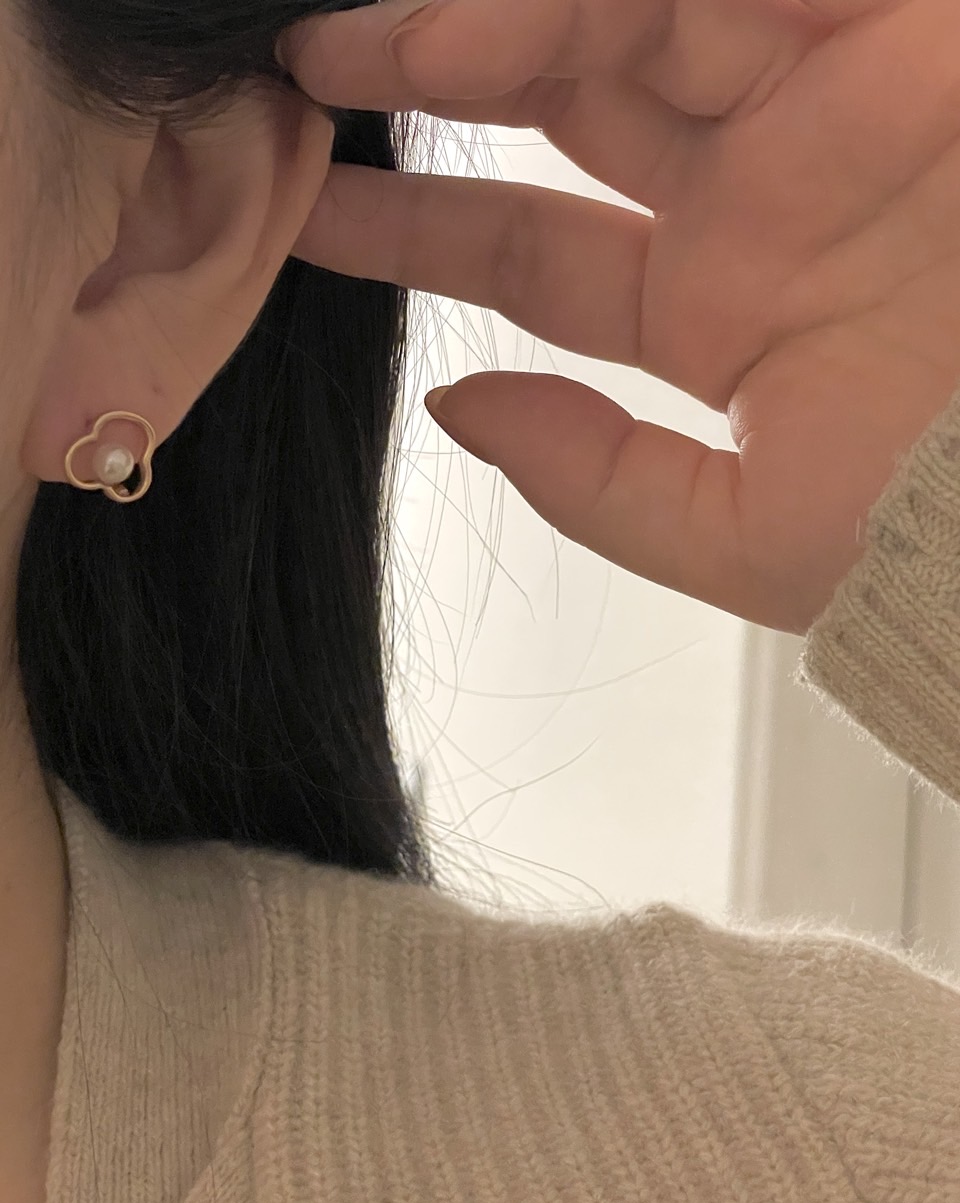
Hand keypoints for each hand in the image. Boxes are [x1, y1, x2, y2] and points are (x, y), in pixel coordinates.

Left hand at [278, 0, 959, 632]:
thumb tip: (462, 416)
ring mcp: (818, 96)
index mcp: (720, 300)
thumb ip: (599, 482)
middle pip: (558, 104)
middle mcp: (759, 187)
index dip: (418, 230)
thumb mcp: (753, 533)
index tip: (313, 219)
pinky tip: (473, 28)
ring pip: (617, 18)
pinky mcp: (888, 25)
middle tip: (306, 81)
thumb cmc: (943, 527)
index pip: (533, 247)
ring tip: (358, 52)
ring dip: (482, 25)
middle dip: (428, 84)